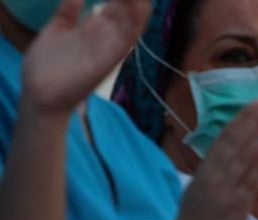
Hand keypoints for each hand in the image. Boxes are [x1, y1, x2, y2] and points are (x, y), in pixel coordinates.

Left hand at [22, 0, 150, 115]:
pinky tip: (141, 8)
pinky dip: (135, 24)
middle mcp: (104, 38)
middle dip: (132, 0)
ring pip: (131, 24)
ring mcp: (107, 48)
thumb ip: (68, 13)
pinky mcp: (107, 60)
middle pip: (126, 12)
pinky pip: (126, 40)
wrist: (39, 94)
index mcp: (93, 30)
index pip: (115, 7)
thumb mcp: (56, 31)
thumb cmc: (46, 66)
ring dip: (139, 7)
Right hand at [169, 103, 257, 219]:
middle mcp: (214, 176)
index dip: (240, 121)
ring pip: (243, 157)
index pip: (224, 140)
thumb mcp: (200, 192)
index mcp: (205, 172)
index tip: (255, 106)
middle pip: (235, 142)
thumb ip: (215, 176)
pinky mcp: (235, 207)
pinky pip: (248, 183)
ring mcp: (224, 191)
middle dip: (253, 121)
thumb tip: (228, 159)